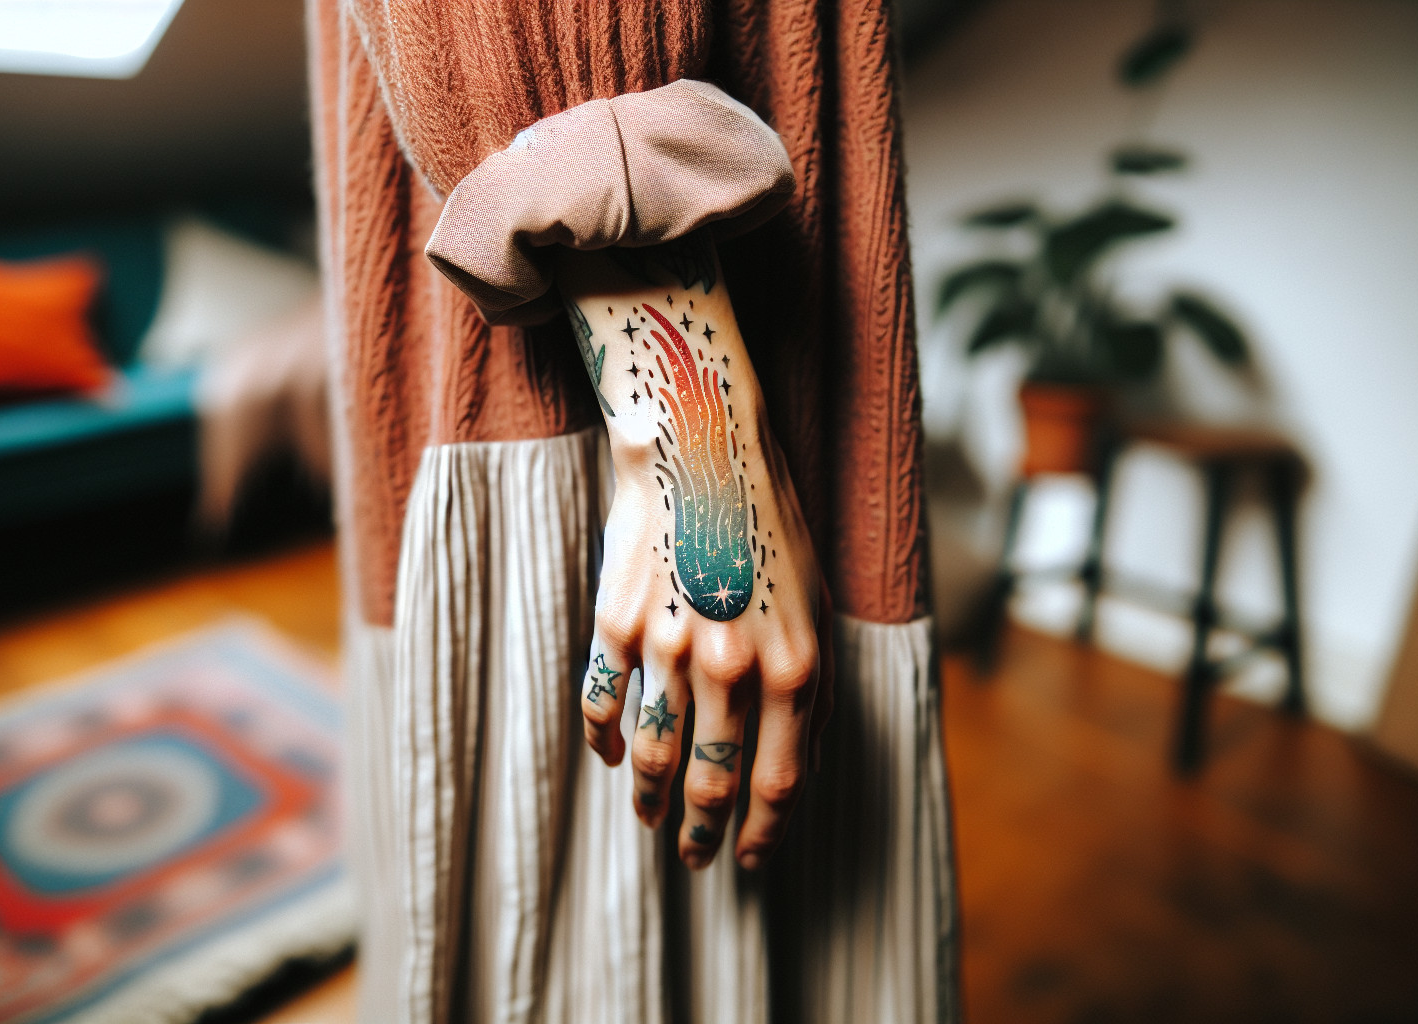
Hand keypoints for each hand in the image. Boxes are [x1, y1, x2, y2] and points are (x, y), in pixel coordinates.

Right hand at [556, 235, 832, 870]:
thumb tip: (790, 776)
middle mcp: (732, 664)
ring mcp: (669, 645)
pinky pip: (603, 703)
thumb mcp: (814, 611)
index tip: (751, 861)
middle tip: (696, 857)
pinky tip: (610, 757)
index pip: (776, 783)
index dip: (762, 835)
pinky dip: (603, 741)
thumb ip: (808, 695)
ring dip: (648, 798)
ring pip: (651, 754)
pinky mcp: (618, 621)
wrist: (706, 451)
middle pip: (712, 780)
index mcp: (794, 667)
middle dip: (703, 833)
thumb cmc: (772, 531)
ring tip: (649, 818)